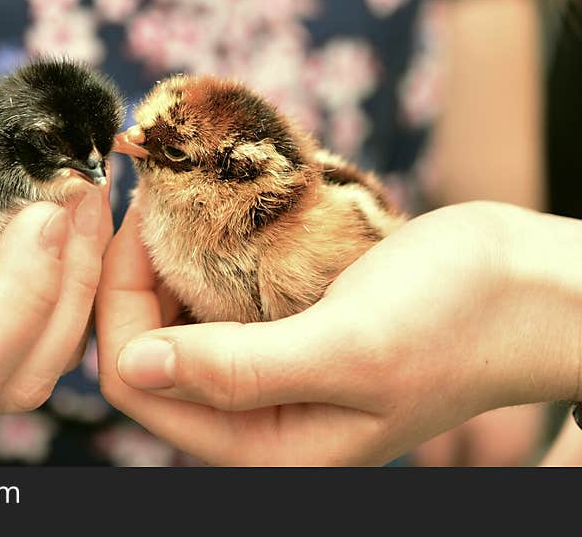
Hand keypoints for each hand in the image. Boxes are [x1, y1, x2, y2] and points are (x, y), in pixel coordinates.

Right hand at [0, 55, 111, 419]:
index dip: (23, 298)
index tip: (45, 212)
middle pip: (14, 376)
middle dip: (67, 287)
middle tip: (85, 195)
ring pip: (42, 360)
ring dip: (80, 282)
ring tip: (85, 200)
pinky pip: (45, 334)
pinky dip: (73, 280)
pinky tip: (74, 221)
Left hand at [96, 202, 581, 464]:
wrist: (526, 286)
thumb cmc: (456, 320)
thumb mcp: (349, 348)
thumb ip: (238, 371)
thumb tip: (131, 369)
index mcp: (264, 443)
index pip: (137, 383)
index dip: (117, 303)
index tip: (130, 223)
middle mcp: (256, 415)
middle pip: (147, 349)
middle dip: (133, 276)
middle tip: (146, 201)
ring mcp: (268, 370)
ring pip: (177, 318)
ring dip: (164, 259)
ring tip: (170, 200)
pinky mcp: (284, 328)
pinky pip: (215, 296)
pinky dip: (201, 255)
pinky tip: (207, 216)